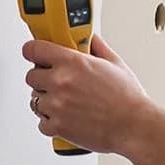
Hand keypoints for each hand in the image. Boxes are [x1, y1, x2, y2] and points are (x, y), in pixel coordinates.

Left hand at [23, 34, 155, 158]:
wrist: (134, 126)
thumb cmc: (128, 99)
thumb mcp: (115, 63)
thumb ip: (98, 47)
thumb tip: (90, 38)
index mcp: (73, 62)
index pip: (34, 49)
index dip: (32, 51)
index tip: (34, 53)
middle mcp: (61, 82)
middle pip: (31, 76)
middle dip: (41, 78)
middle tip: (55, 82)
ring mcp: (57, 105)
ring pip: (34, 100)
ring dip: (45, 101)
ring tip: (63, 103)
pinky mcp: (57, 126)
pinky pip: (41, 123)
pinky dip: (50, 122)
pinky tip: (64, 118)